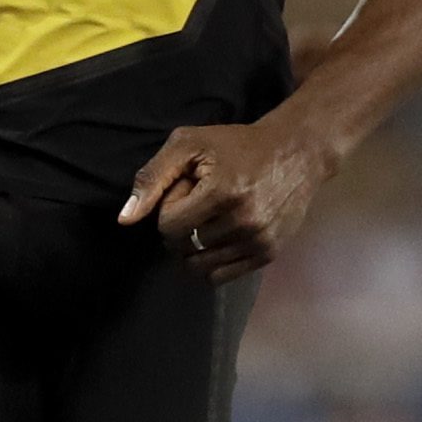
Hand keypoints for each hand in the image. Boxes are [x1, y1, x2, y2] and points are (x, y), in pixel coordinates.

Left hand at [118, 117, 331, 279]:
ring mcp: (258, 241)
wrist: (296, 152)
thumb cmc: (237, 145)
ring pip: (200, 266)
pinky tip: (219, 238)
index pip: (169, 227)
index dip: (169, 209)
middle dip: (182, 227)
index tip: (186, 191)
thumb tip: (125, 220)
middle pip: (183, 247)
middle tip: (201, 203)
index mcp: (221, 193)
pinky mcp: (269, 254)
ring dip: (195, 247)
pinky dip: (211, 263)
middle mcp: (243, 222)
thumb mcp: (189, 144)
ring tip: (211, 220)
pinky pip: (220, 277)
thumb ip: (152, 178)